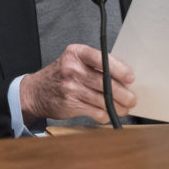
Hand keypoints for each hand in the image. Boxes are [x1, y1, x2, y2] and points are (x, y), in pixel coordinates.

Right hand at [20, 44, 134, 123]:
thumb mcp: (74, 61)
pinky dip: (104, 114)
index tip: (130, 78)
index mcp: (76, 53)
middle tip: (132, 99)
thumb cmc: (61, 76)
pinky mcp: (70, 104)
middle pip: (105, 82)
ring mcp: (70, 87)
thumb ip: (96, 65)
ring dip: (117, 106)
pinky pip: (95, 111)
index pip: (101, 58)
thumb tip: (124, 77)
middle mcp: (72, 68)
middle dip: (123, 93)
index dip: (119, 69)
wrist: (36, 92)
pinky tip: (107, 113)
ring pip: (102, 99)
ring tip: (124, 108)